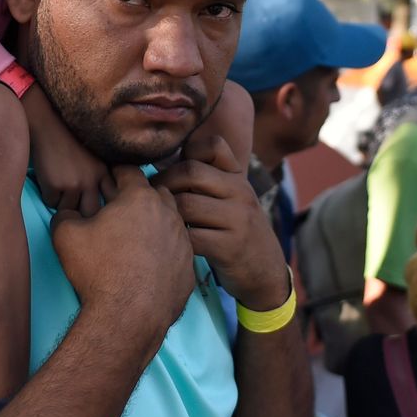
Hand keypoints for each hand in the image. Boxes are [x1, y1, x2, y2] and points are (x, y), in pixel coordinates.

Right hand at [22, 84, 111, 215]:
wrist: (47, 124)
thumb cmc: (68, 139)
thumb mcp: (92, 156)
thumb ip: (99, 175)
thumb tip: (101, 202)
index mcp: (103, 171)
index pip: (110, 199)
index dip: (103, 205)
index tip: (96, 205)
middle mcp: (91, 180)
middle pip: (91, 211)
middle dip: (82, 213)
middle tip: (75, 206)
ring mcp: (73, 184)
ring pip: (68, 209)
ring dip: (62, 203)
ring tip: (58, 186)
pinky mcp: (55, 186)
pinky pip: (51, 203)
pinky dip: (48, 196)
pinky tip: (47, 179)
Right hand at [51, 165, 194, 345]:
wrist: (128, 317)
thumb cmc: (98, 271)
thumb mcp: (66, 235)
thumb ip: (66, 214)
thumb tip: (68, 212)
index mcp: (141, 198)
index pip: (129, 171)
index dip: (115, 173)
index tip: (108, 181)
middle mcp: (169, 214)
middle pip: (157, 193)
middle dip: (140, 197)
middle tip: (122, 211)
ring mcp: (183, 242)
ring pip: (171, 222)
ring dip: (156, 224)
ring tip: (136, 238)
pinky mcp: (189, 268)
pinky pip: (177, 252)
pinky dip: (165, 252)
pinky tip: (149, 265)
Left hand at [152, 134, 287, 311]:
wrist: (266, 271)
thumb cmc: (236, 231)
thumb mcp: (230, 200)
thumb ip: (205, 180)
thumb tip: (160, 162)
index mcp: (237, 177)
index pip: (213, 146)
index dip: (185, 153)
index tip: (170, 172)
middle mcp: (241, 192)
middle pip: (190, 171)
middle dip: (163, 182)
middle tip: (150, 198)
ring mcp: (238, 219)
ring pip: (186, 204)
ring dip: (166, 213)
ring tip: (160, 222)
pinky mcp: (230, 247)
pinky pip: (191, 236)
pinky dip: (176, 240)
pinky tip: (173, 244)